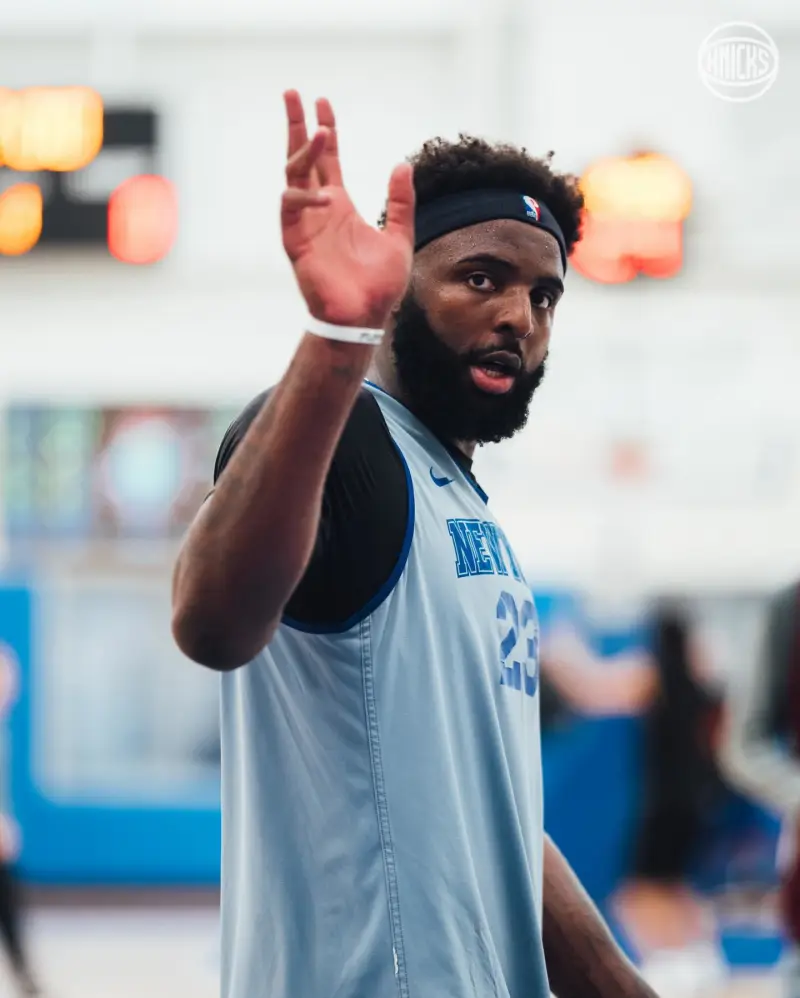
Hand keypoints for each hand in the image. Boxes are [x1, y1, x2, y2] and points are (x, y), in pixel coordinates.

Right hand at [281, 90, 413, 328]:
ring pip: (293, 177)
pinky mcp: (296, 243)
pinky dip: (304, 198)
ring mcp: (305, 224)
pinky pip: (291, 210)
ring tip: (320, 133)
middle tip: (292, 93)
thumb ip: (400, 203)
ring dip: (302, 153)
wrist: (364, 317)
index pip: (327, 160)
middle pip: (301, 158)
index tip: (322, 103)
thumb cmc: (378, 285)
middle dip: (296, 126)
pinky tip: (327, 196)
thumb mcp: (399, 237)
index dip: (324, 130)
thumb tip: (403, 165)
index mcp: (340, 206)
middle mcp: (319, 210)